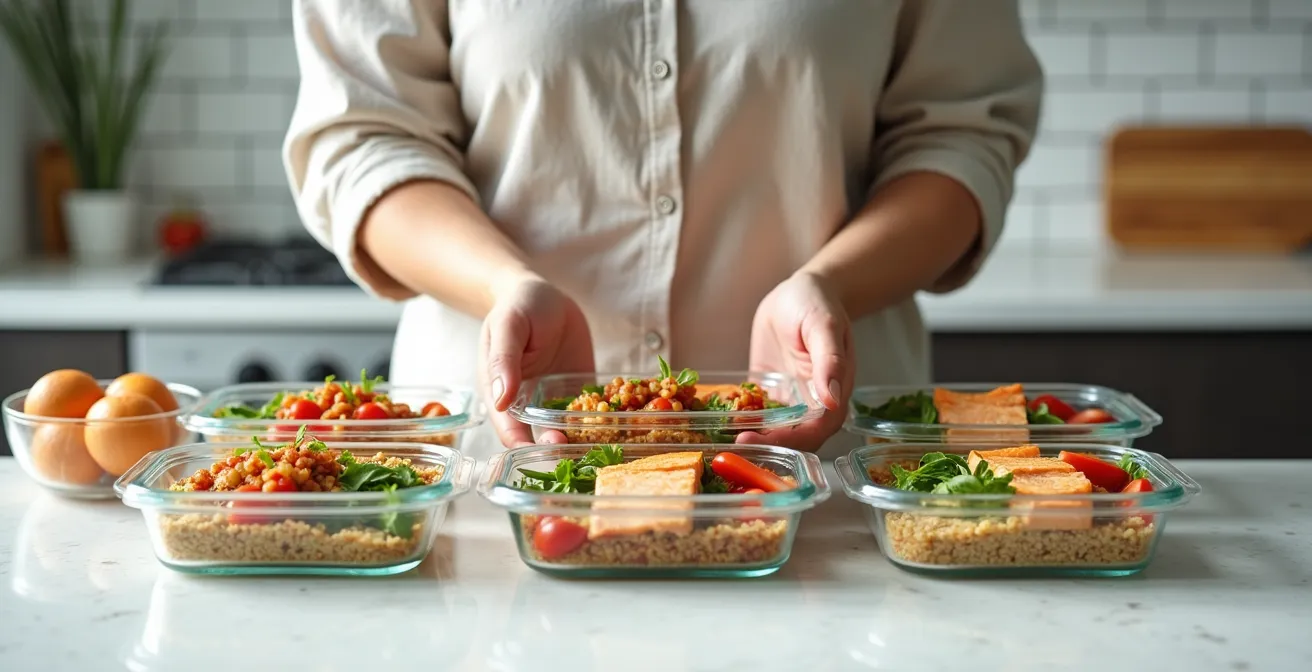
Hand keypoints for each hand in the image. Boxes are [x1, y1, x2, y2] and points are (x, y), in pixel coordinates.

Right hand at [480, 277, 594, 446]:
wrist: (546, 295)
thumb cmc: (519, 307)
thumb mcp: (509, 326)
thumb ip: (503, 360)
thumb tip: (500, 398)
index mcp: (503, 394)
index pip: (510, 430)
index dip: (526, 445)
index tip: (548, 450)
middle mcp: (529, 404)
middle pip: (541, 437)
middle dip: (559, 448)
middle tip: (578, 451)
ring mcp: (556, 400)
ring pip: (569, 429)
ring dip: (584, 440)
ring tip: (604, 447)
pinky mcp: (581, 392)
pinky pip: (593, 410)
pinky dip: (607, 419)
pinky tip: (624, 423)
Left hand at [735, 272, 852, 451]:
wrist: (798, 292)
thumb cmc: (818, 304)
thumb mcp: (824, 326)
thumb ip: (830, 362)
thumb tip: (832, 399)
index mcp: (834, 393)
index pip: (815, 430)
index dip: (788, 440)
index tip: (757, 438)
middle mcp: (813, 403)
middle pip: (794, 438)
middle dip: (766, 444)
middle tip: (734, 442)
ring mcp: (790, 400)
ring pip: (774, 431)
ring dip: (753, 437)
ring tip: (722, 439)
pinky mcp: (770, 392)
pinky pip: (757, 413)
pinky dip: (741, 420)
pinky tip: (719, 421)